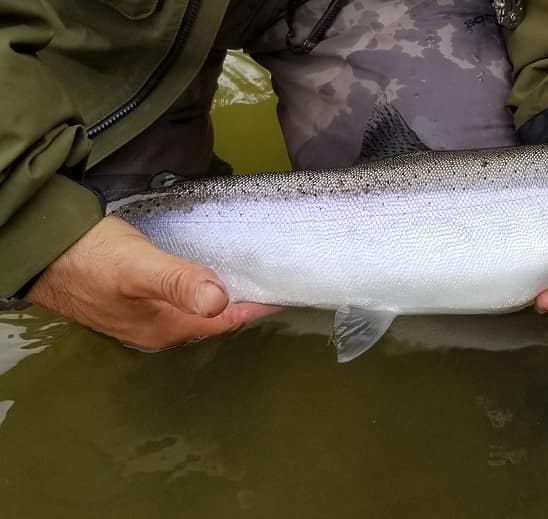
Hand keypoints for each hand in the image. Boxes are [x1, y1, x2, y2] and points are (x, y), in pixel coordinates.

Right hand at [27, 216, 279, 349]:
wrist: (40, 253)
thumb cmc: (89, 258)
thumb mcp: (138, 267)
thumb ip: (178, 282)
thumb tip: (219, 300)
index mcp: (166, 327)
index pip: (226, 321)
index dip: (256, 307)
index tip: (284, 292)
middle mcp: (158, 329)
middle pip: (213, 321)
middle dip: (243, 306)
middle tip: (270, 283)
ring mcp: (143, 317)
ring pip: (196, 312)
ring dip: (221, 299)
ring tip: (245, 278)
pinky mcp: (132, 301)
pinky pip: (178, 300)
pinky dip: (198, 290)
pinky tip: (202, 274)